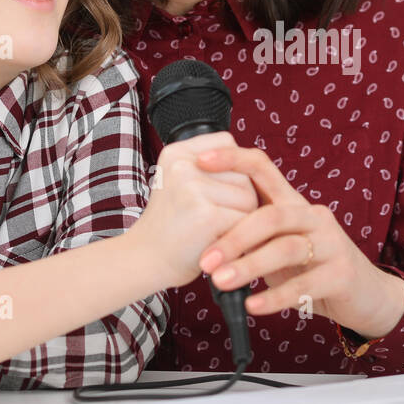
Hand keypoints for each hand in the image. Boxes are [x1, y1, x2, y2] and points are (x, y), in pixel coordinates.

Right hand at [129, 132, 259, 288]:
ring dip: (242, 219)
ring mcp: (192, 188)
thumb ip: (213, 166)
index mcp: (176, 152)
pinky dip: (240, 238)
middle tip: (211, 217)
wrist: (146, 260)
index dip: (232, 170)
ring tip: (213, 229)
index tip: (214, 192)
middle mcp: (182, 165)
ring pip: (249, 197)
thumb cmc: (174, 223)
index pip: (227, 144)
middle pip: (243, 172)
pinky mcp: (206, 215)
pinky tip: (216, 243)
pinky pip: (246, 221)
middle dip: (239, 198)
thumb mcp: (181, 182)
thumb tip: (258, 166)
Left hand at [194, 146, 403, 339]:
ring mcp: (332, 243)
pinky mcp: (342, 273)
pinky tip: (252, 305)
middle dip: (234, 238)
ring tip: (220, 283)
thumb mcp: (280, 246)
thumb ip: (252, 237)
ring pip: (286, 248)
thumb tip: (203, 238)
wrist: (365, 296)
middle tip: (206, 260)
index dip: (234, 160)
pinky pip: (304, 285)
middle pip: (271, 215)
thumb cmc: (312, 268)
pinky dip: (274, 297)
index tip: (202, 160)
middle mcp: (314, 216)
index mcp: (294, 203)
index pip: (264, 169)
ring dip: (249, 266)